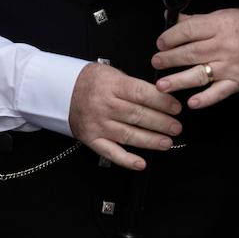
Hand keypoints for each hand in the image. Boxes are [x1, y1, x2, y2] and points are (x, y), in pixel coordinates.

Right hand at [67, 63, 182, 170]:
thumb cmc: (92, 81)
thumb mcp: (112, 73)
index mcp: (111, 85)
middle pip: (138, 115)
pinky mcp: (91, 139)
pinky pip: (111, 152)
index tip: (176, 108)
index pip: (142, 94)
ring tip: (167, 142)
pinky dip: (127, 160)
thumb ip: (134, 85)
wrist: (61, 90)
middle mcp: (104, 105)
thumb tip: (162, 98)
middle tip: (176, 127)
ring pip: (129, 135)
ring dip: (151, 140)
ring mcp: (97, 124)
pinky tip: (141, 163)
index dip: (162, 102)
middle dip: (161, 123)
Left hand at [152, 9, 238, 110]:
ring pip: (200, 74)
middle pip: (191, 53)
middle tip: (156, 62)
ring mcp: (230, 66)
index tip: (160, 43)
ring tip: (162, 85)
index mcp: (219, 26)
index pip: (189, 31)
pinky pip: (219, 93)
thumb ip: (195, 20)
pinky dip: (205, 99)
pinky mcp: (236, 82)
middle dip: (169, 59)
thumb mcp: (221, 16)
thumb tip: (170, 17)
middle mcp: (224, 46)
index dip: (171, 37)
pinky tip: (192, 102)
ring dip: (179, 80)